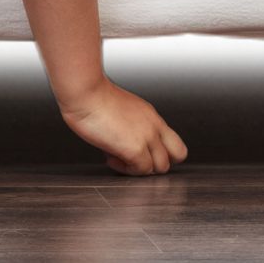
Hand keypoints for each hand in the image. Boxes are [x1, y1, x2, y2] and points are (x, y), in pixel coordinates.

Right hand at [57, 79, 188, 174]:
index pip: (173, 140)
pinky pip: (141, 171)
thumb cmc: (93, 96)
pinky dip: (126, 170)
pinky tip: (110, 157)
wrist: (85, 92)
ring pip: (161, 167)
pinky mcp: (135, 150)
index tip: (141, 150)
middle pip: (178, 154)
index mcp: (150, 116)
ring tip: (118, 157)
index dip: (160, 151)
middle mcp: (154, 126)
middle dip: (159, 162)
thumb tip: (122, 141)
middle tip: (137, 159)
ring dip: (140, 168)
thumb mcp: (122, 109)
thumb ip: (130, 126)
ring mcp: (147, 138)